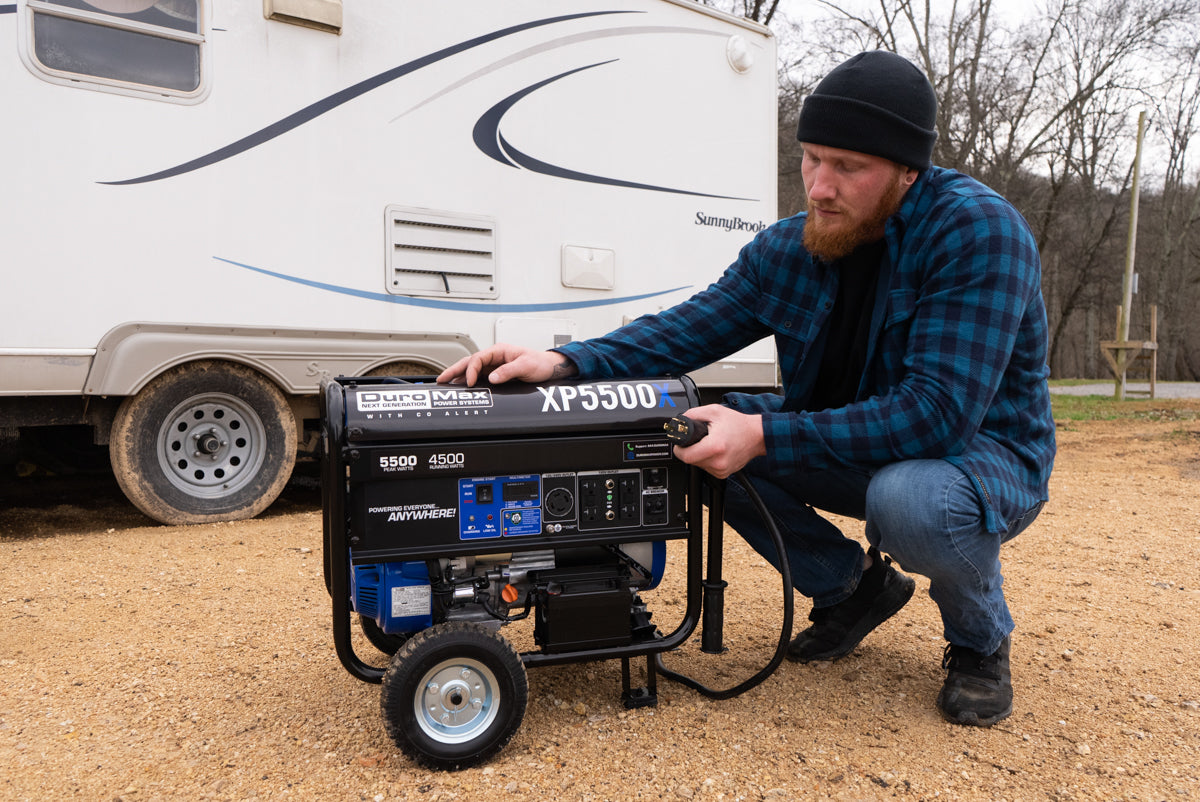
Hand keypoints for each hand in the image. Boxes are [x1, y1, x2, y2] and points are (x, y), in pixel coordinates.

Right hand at [437, 344, 577, 385]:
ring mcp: (494, 365)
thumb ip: (508, 371)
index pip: (478, 358)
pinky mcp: (496, 373)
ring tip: (445, 382)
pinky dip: (468, 380)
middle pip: (469, 362)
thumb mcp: (525, 366)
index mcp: (499, 350)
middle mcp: (494, 357)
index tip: (469, 382)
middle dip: (454, 370)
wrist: (548, 368)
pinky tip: (461, 386)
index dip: (470, 370)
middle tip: (441, 379)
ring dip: (458, 375)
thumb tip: (492, 377)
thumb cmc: (539, 363)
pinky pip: (478, 376)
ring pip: (471, 369)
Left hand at [671, 404, 765, 478]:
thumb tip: (679, 421)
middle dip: (690, 450)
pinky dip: (707, 460)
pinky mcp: (723, 474)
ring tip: (710, 443)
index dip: (679, 449)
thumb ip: (693, 414)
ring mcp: (721, 470)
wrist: (757, 436)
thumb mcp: (714, 411)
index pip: (685, 456)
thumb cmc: (738, 424)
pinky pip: (707, 468)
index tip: (681, 444)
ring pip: (698, 465)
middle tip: (699, 440)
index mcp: (714, 446)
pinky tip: (716, 451)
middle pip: (691, 460)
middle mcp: (718, 461)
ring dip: (699, 455)